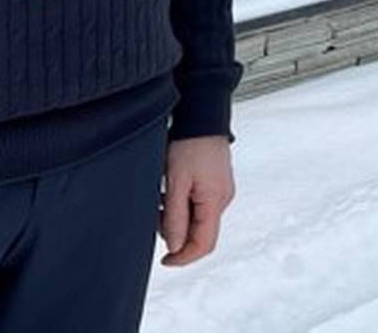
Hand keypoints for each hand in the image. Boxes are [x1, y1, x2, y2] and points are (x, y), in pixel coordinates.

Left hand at [160, 136, 233, 266]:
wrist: (203, 116)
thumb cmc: (191, 144)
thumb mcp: (177, 182)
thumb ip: (175, 217)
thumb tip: (175, 246)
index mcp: (215, 202)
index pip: (204, 244)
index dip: (183, 257)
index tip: (165, 260)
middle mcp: (222, 199)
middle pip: (201, 233)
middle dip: (176, 233)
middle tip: (155, 217)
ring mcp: (220, 191)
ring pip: (198, 219)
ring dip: (177, 217)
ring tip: (161, 197)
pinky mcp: (215, 183)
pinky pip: (199, 204)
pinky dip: (182, 205)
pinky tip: (170, 190)